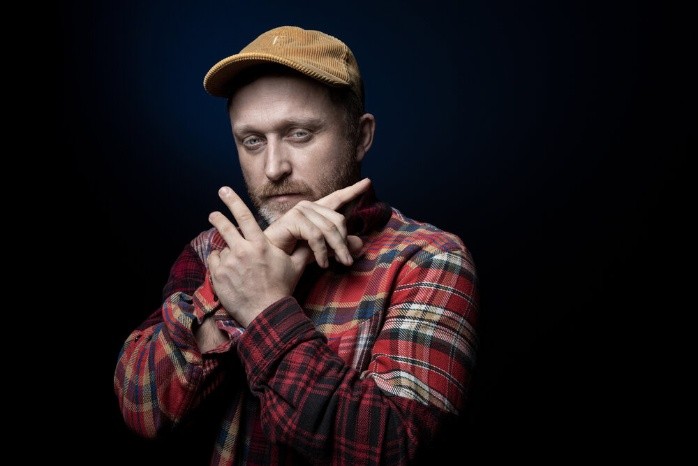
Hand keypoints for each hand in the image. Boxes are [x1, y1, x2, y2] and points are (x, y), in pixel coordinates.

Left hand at [207, 186, 307, 325]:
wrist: (266, 312)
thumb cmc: (282, 289)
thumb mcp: (295, 267)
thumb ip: (303, 251)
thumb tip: (314, 241)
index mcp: (260, 245)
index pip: (244, 217)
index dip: (233, 201)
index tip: (224, 191)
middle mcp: (242, 250)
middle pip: (225, 227)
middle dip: (217, 217)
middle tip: (212, 214)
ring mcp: (229, 264)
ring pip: (221, 248)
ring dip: (224, 250)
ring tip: (227, 257)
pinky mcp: (219, 276)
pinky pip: (215, 263)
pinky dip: (219, 265)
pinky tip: (228, 273)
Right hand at [264, 178, 370, 267]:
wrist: (269, 262)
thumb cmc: (291, 255)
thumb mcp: (321, 251)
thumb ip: (339, 246)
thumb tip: (361, 244)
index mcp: (316, 211)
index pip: (337, 198)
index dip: (352, 190)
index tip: (367, 183)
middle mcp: (308, 206)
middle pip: (339, 220)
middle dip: (344, 243)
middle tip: (347, 261)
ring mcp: (300, 210)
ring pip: (330, 229)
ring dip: (336, 250)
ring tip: (337, 264)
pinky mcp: (293, 219)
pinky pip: (316, 236)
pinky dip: (321, 252)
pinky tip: (321, 264)